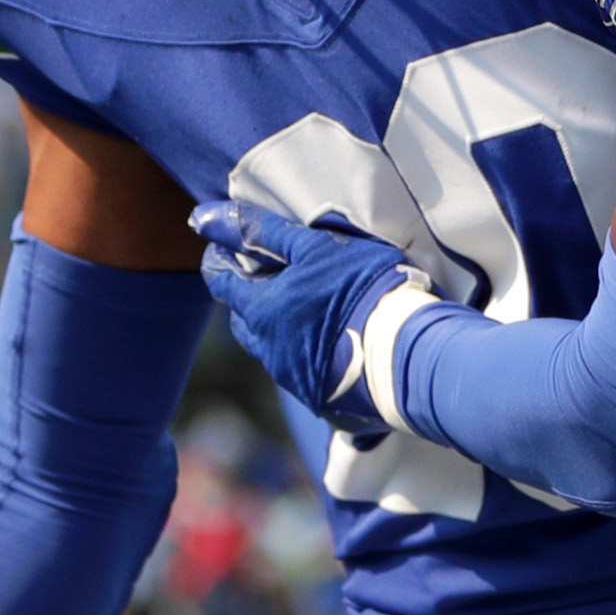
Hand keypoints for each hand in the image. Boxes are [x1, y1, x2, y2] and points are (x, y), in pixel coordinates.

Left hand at [188, 201, 437, 432]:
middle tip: (266, 280)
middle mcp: (270, 349)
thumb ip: (263, 232)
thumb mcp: (316, 249)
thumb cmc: (363, 289)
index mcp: (263, 310)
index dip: (219, 262)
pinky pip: (302, 368)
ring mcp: (296, 377)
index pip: (223, 283)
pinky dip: (305, 350)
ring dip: (275, 328)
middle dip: (248, 299)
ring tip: (300, 311)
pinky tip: (329, 340)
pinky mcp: (324, 396)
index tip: (223, 248)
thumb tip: (204, 217)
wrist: (410, 354)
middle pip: (243, 321)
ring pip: (271, 347)